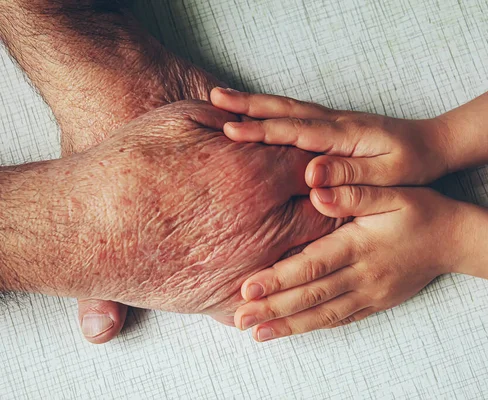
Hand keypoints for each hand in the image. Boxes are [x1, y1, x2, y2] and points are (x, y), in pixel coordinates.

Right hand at [0, 101, 339, 322]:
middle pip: (324, 218)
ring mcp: (247, 266)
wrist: (86, 222)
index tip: (328, 168)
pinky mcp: (222, 298)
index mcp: (258, 176)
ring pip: (304, 259)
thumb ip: (232, 125)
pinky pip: (269, 296)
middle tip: (333, 204)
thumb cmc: (130, 164)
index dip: (324, 167)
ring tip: (315, 240)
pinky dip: (279, 286)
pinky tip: (279, 276)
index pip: (316, 171)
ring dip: (316, 248)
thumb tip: (256, 128)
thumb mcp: (183, 120)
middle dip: (332, 208)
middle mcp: (263, 224)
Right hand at [210, 88, 452, 186]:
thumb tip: (312, 176)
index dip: (261, 130)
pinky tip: (260, 112)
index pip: (295, 131)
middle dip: (248, 105)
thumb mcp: (388, 175)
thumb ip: (351, 175)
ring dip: (256, 103)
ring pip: (288, 108)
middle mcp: (336, 122)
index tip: (230, 129)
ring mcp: (334, 121)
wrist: (434, 144)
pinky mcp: (335, 126)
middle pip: (285, 110)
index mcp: (345, 134)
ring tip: (224, 99)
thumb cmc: (413, 164)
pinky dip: (273, 110)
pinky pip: (297, 114)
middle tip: (214, 99)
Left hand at [232, 186, 465, 340]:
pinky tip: (294, 331)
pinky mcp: (376, 302)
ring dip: (289, 325)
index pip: (312, 266)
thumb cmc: (421, 210)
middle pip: (311, 296)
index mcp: (359, 245)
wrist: (455, 240)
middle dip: (273, 309)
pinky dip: (315, 326)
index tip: (247, 288)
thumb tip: (318, 189)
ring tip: (257, 334)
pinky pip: (342, 319)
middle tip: (240, 320)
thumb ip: (354, 192)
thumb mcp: (391, 191)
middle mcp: (362, 275)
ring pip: (323, 314)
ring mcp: (370, 293)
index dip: (278, 278)